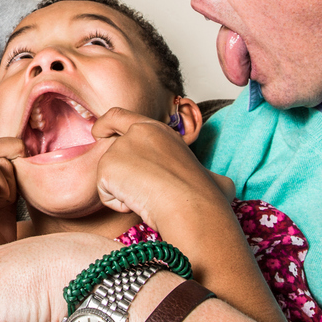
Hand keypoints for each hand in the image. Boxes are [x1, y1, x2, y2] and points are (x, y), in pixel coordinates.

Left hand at [91, 108, 233, 230]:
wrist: (191, 205)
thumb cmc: (206, 195)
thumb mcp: (210, 174)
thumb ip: (205, 174)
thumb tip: (222, 186)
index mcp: (158, 130)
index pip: (121, 116)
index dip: (106, 124)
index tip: (99, 132)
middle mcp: (136, 132)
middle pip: (109, 148)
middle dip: (112, 167)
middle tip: (129, 185)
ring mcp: (119, 147)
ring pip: (108, 175)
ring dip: (123, 192)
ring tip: (148, 198)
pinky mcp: (107, 167)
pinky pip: (105, 192)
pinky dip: (118, 204)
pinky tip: (138, 204)